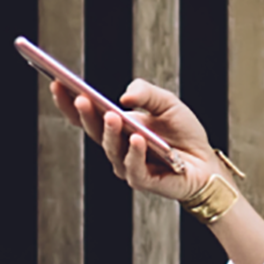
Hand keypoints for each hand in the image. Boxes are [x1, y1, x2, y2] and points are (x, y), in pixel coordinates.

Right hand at [49, 77, 215, 201]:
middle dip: (85, 114)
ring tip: (112, 116)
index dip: (69, 101)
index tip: (57, 82)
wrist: (205, 161)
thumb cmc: (183, 133)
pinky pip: (133, 169)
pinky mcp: (144, 180)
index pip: (86, 114)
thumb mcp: (167, 103)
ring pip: (111, 149)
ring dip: (110, 132)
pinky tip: (137, 140)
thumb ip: (146, 93)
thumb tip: (125, 96)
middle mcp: (117, 146)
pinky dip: (134, 154)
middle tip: (80, 98)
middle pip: (94, 131)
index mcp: (116, 126)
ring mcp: (127, 164)